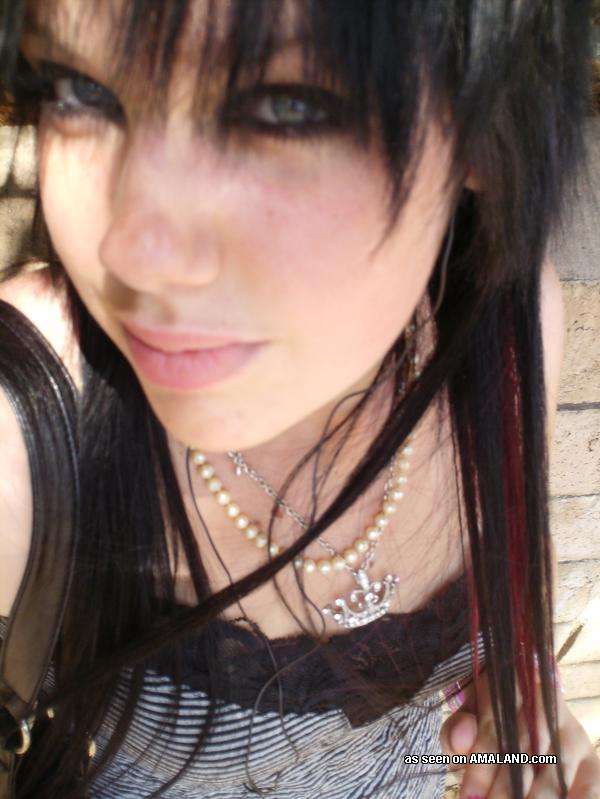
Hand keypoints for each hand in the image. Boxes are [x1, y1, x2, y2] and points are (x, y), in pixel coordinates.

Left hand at [439, 662, 599, 797]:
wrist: (525, 702)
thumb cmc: (491, 716)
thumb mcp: (469, 715)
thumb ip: (457, 728)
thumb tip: (460, 740)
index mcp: (510, 689)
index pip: (496, 731)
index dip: (480, 769)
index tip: (468, 797)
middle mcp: (546, 710)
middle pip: (525, 755)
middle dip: (504, 791)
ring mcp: (571, 736)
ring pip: (555, 775)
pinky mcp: (591, 762)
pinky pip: (591, 790)